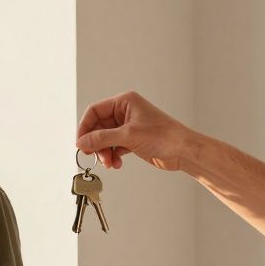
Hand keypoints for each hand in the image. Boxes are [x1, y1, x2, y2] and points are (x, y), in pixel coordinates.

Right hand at [76, 91, 198, 171]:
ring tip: (109, 162)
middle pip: (98, 127)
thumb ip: (101, 138)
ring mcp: (128, 126)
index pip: (95, 111)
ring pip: (105, 138)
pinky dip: (112, 155)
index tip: (80, 143)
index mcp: (125, 102)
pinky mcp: (132, 139)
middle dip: (96, 143)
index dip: (85, 127)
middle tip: (94, 155)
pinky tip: (116, 163)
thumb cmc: (164, 137)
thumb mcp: (128, 136)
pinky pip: (113, 146)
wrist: (184, 152)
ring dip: (103, 152)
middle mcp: (125, 112)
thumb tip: (81, 142)